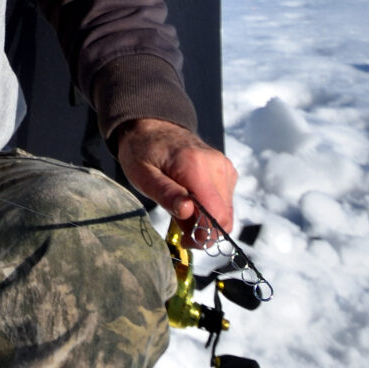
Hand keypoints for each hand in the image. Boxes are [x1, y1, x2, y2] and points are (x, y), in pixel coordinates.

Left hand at [115, 117, 237, 234]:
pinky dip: (208, 209)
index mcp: (195, 165)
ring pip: (225, 211)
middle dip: (203, 230)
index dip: (204, 234)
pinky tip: (189, 201)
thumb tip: (188, 211)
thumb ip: (165, 193)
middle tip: (179, 229)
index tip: (186, 240)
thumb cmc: (142, 151)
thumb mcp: (142, 174)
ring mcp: (225, 168)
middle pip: (224, 216)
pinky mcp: (226, 172)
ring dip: (205, 220)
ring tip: (180, 211)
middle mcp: (217, 166)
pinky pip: (224, 202)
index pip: (217, 213)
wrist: (152, 127)